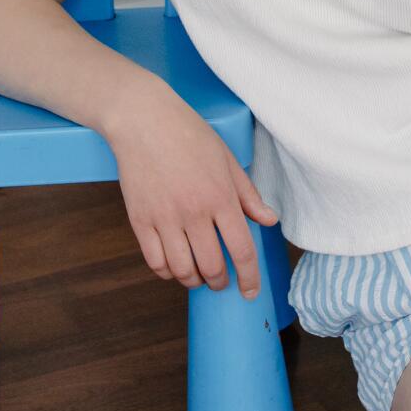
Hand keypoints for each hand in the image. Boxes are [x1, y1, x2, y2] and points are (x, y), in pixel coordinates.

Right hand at [108, 85, 278, 300]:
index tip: (250, 292)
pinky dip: (167, 272)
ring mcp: (164, 218)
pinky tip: (174, 266)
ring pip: (182, 270)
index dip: (250, 277)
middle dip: (220, 282)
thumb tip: (269, 220)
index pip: (242, 250)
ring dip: (194, 281)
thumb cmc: (188, 134)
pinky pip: (155, 262)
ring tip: (199, 276)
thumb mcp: (227, 159)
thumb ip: (248, 194)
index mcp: (220, 196)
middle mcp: (193, 212)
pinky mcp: (140, 220)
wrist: (143, 119)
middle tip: (222, 281)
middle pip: (212, 267)